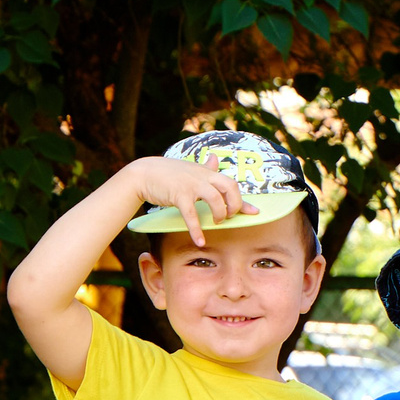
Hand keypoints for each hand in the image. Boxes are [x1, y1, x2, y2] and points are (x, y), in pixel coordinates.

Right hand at [120, 157, 248, 247]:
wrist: (144, 173)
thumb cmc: (169, 173)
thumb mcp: (190, 168)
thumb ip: (205, 168)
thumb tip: (216, 159)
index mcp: (207, 172)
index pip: (232, 185)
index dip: (244, 201)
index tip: (255, 212)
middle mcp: (202, 176)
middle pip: (230, 188)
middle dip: (235, 205)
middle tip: (229, 216)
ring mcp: (191, 184)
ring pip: (215, 200)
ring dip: (219, 214)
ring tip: (215, 223)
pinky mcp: (178, 194)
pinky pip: (192, 214)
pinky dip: (197, 229)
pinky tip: (199, 241)